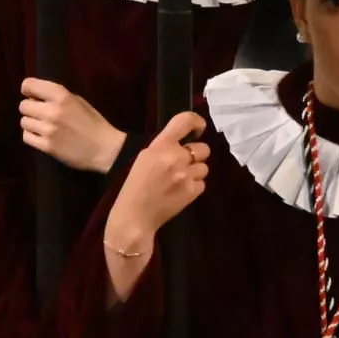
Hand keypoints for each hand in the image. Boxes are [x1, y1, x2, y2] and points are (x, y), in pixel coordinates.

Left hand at [20, 79, 126, 173]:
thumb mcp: (78, 101)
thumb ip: (57, 97)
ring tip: (43, 126)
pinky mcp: (46, 146)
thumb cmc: (93, 123)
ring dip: (32, 123)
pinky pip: (26, 137)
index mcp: (62, 96)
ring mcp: (48, 130)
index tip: (32, 94)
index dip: (28, 89)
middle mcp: (52, 111)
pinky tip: (43, 136)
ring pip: (24, 122)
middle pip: (23, 106)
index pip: (29, 85)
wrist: (104, 149)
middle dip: (30, 108)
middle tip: (40, 113)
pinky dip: (32, 136)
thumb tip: (36, 96)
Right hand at [103, 112, 208, 287]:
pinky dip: (193, 188)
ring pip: (204, 167)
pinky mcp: (192, 191)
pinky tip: (179, 193)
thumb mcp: (144, 159)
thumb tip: (184, 143)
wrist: (134, 216)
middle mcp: (175, 157)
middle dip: (196, 156)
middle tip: (183, 166)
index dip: (197, 122)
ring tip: (179, 182)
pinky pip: (202, 184)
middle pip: (203, 149)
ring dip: (195, 173)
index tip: (200, 129)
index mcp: (160, 146)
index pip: (184, 121)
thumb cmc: (135, 187)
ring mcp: (185, 174)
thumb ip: (164, 148)